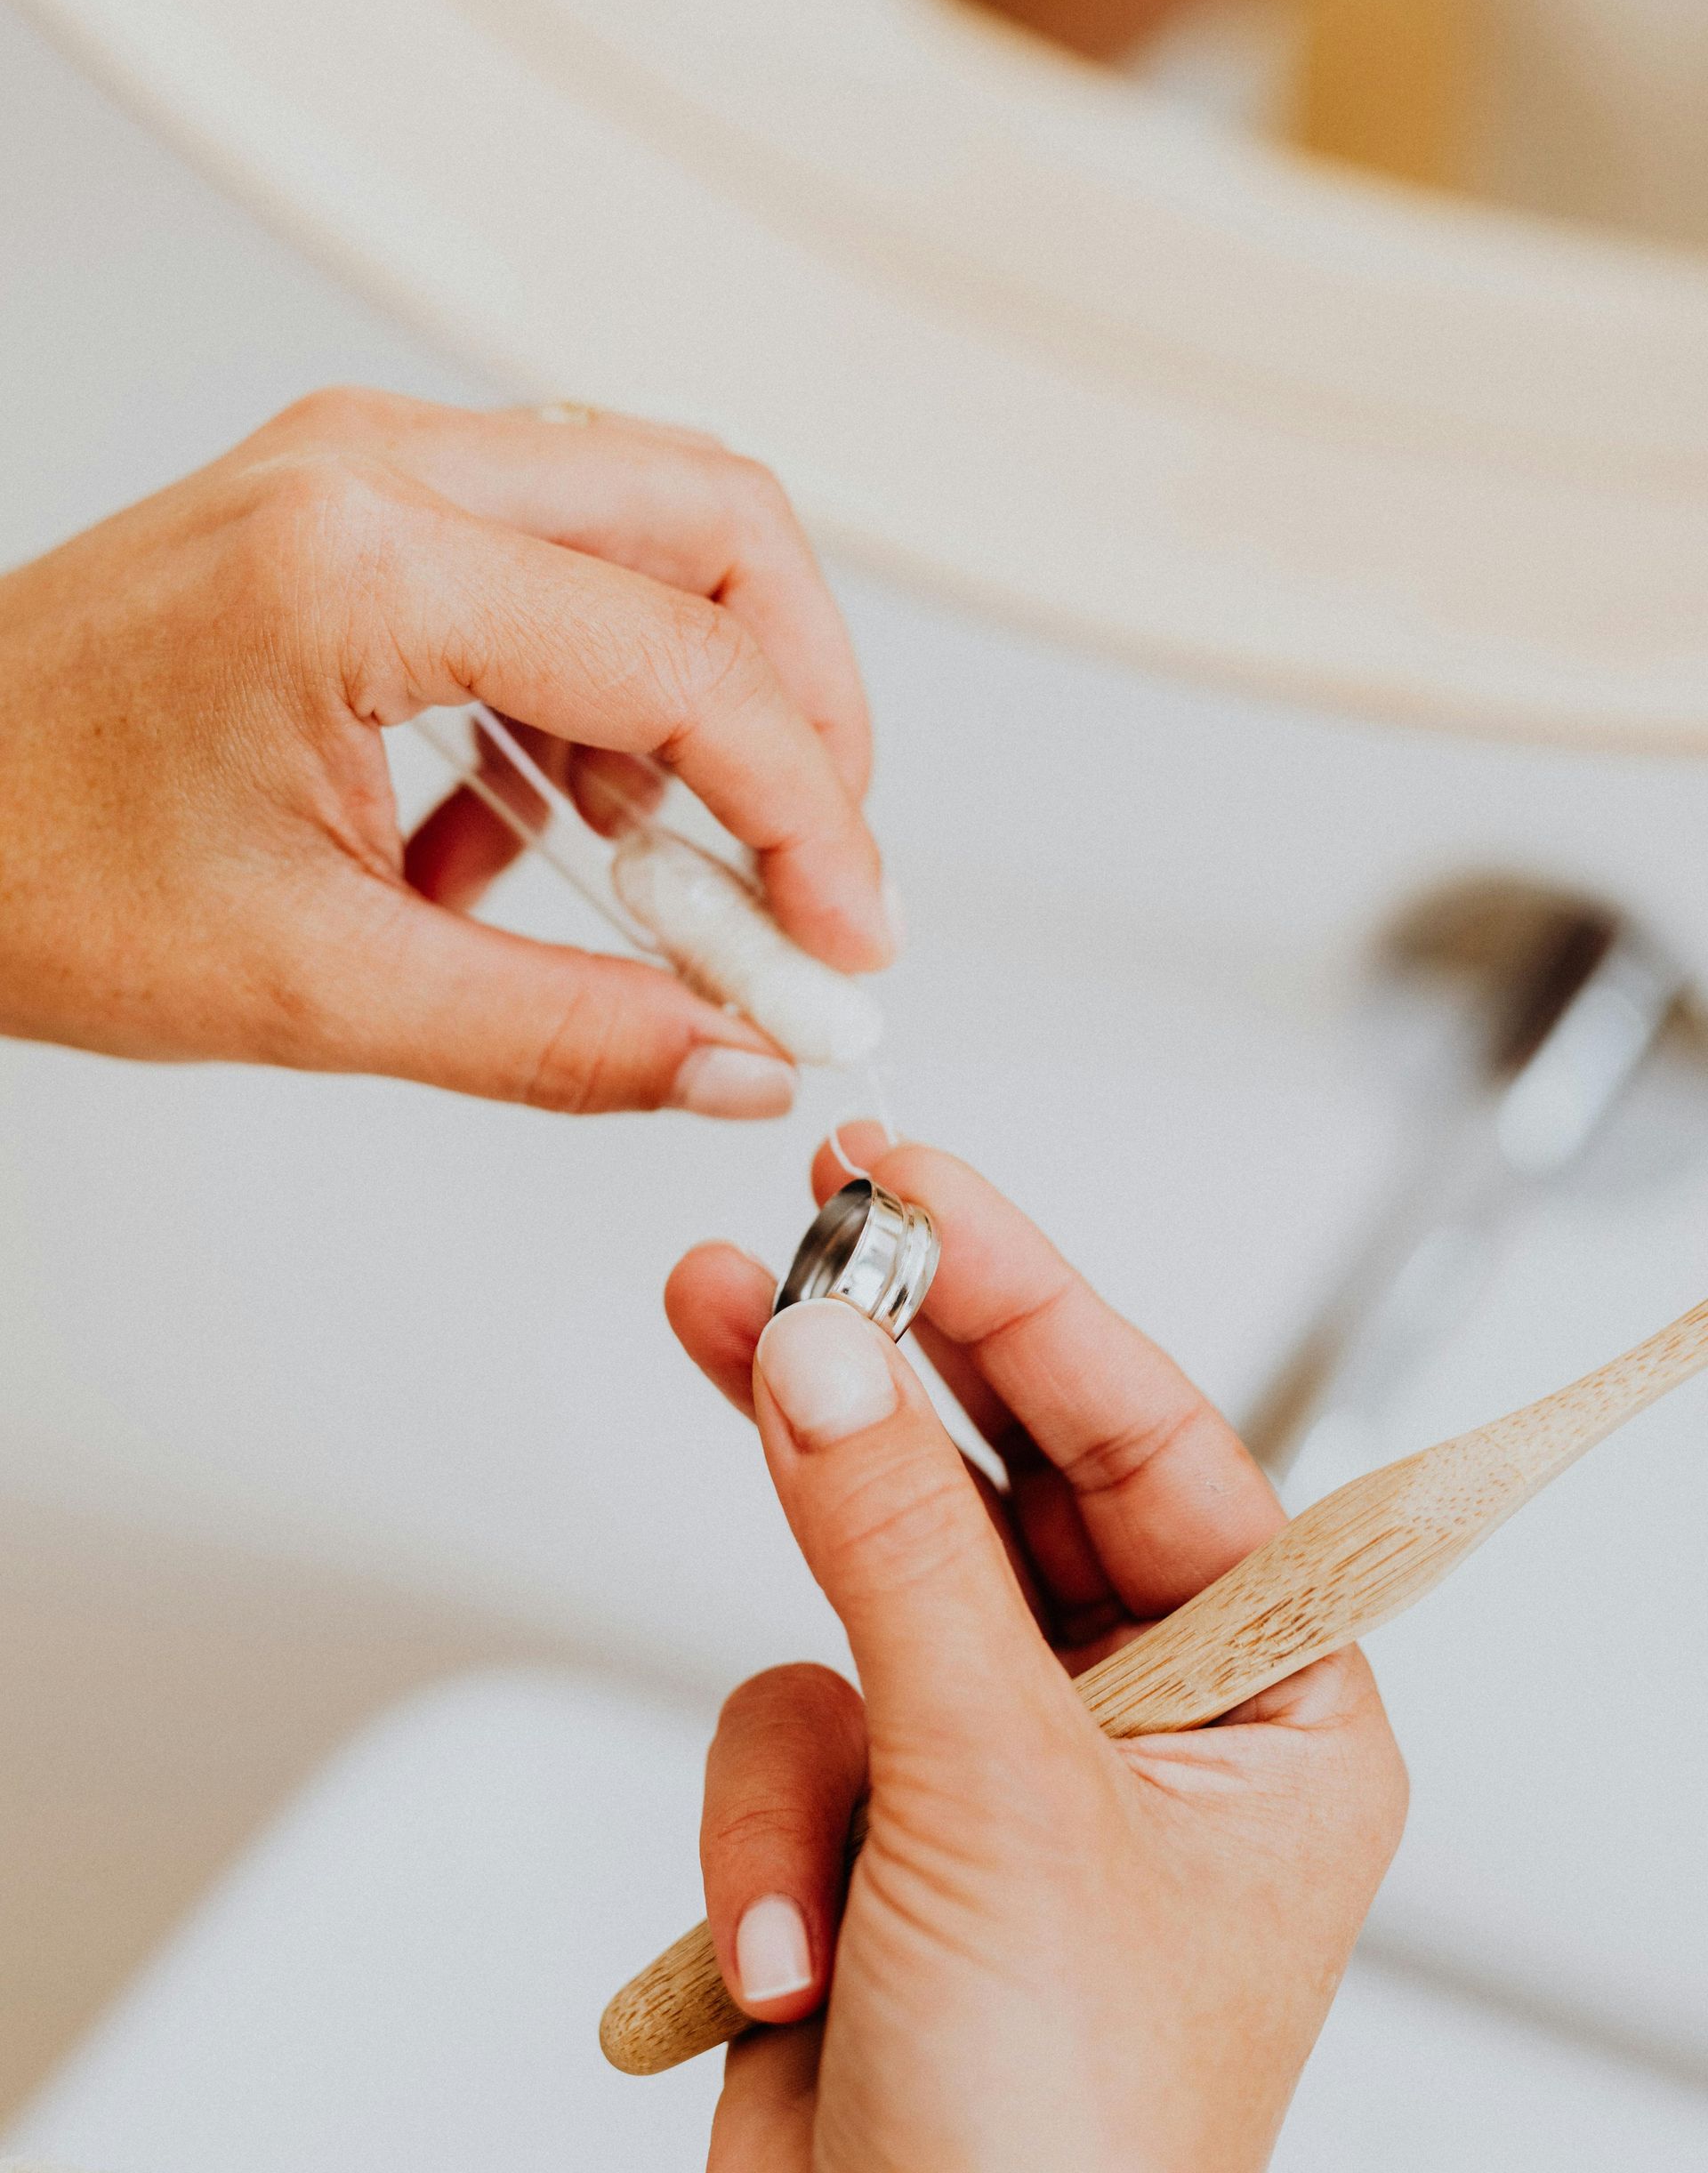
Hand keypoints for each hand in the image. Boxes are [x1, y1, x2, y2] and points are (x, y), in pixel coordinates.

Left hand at [0, 389, 892, 1114]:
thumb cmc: (21, 864)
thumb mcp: (312, 986)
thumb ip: (558, 1032)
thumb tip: (729, 1056)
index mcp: (358, 563)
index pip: (690, 660)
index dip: (809, 815)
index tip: (842, 936)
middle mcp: (372, 467)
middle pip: (717, 520)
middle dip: (804, 704)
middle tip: (810, 865)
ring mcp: (362, 467)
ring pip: (652, 523)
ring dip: (703, 698)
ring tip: (664, 876)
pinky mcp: (354, 505)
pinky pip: (557, 560)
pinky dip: (600, 694)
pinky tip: (543, 830)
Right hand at [666, 1131, 1407, 2172]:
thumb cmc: (1066, 2147)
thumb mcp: (996, 1803)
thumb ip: (897, 1553)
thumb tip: (824, 1345)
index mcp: (1272, 1701)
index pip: (1152, 1434)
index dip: (1026, 1292)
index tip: (908, 1178)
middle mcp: (1146, 1717)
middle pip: (1000, 1482)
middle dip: (886, 1384)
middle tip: (785, 1238)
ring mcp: (1001, 1768)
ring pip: (859, 1606)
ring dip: (804, 1711)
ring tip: (799, 1817)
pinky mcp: (877, 1826)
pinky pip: (786, 1725)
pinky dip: (758, 1834)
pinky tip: (778, 1950)